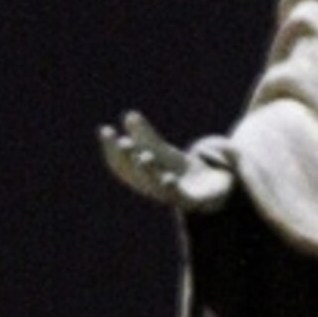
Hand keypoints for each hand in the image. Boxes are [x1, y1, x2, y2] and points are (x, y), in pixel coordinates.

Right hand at [99, 111, 235, 212]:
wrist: (211, 190)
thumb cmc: (179, 171)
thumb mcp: (162, 152)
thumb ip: (146, 137)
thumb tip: (130, 115)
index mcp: (142, 176)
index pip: (121, 164)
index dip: (111, 148)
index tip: (106, 130)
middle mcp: (152, 188)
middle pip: (136, 175)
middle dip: (129, 158)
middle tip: (123, 142)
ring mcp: (171, 195)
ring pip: (156, 187)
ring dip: (149, 172)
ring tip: (144, 156)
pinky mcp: (191, 201)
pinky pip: (181, 197)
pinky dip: (173, 188)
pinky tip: (168, 178)